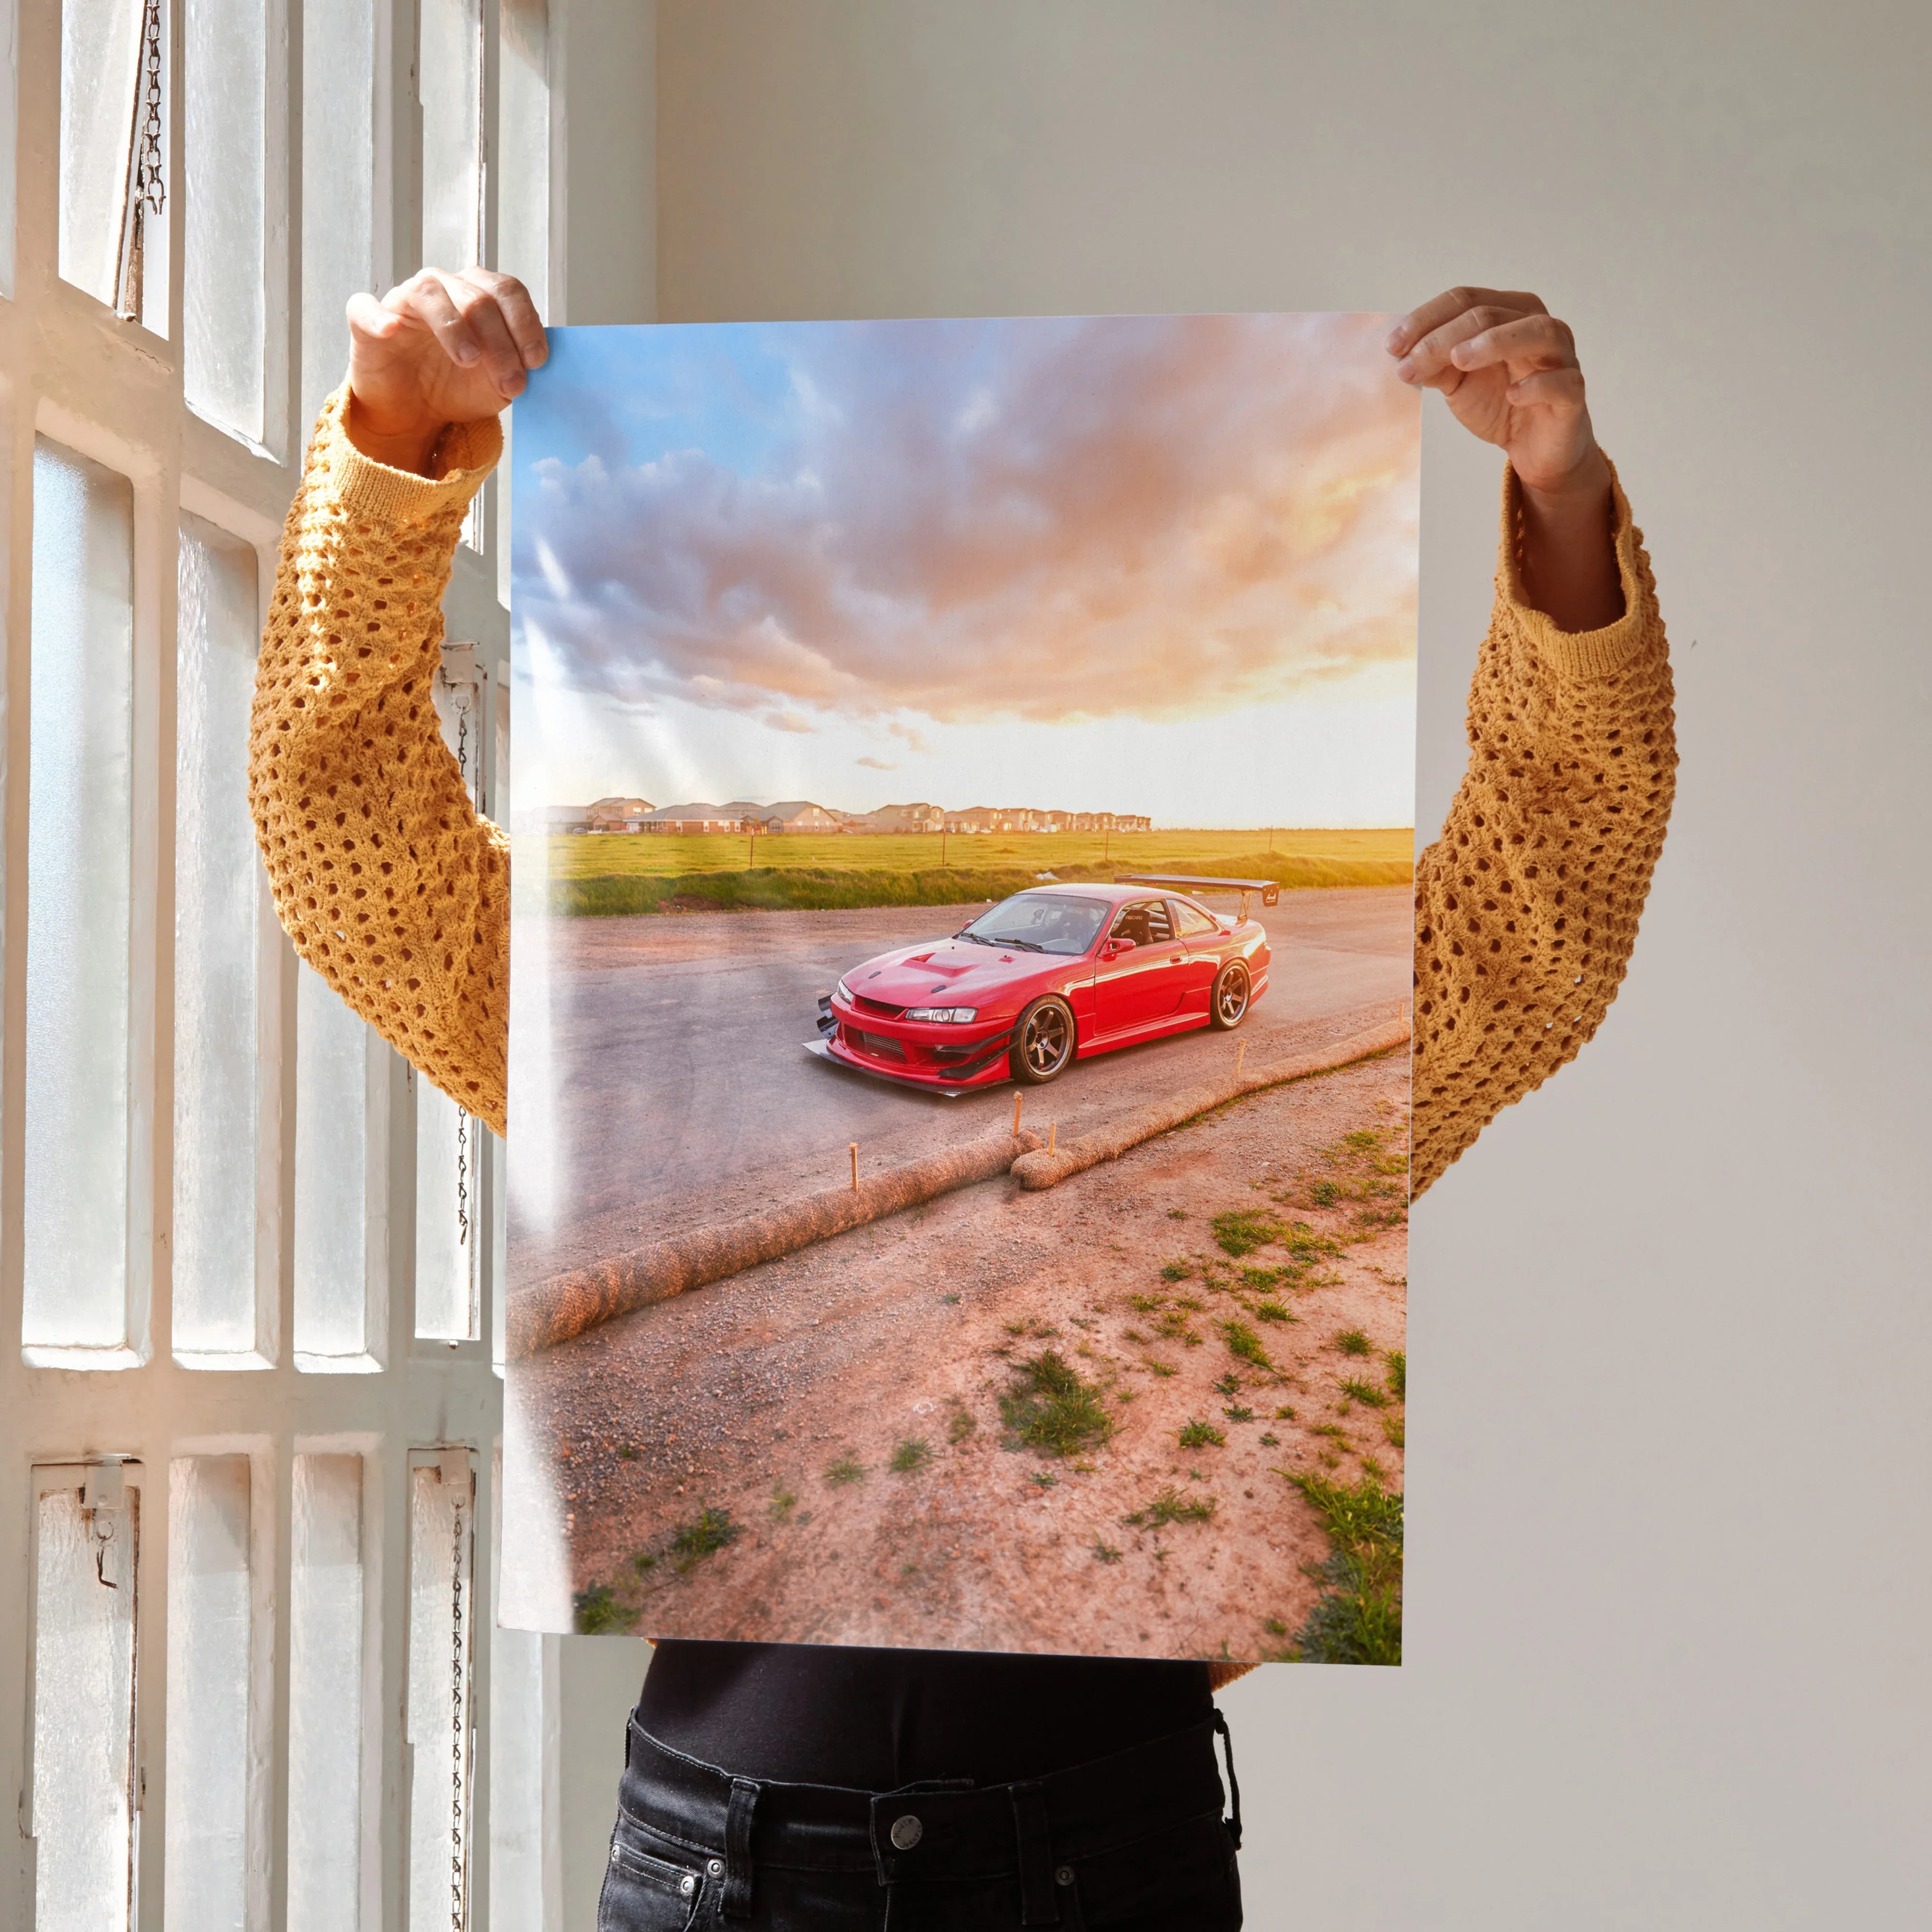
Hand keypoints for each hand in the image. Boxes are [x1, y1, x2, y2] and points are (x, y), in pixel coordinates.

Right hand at [344, 268, 546, 474]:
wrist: (415, 412)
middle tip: (511, 382)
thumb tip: (535, 363)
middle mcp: (443, 288)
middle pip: (477, 297)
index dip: (525, 323)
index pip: (507, 291)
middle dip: (500, 342)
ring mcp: (404, 301)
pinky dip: (378, 317)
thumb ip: (518, 368)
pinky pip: (365, 307)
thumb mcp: (498, 383)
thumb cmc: (457, 387)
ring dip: (454, 327)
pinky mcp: (367, 320)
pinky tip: (391, 331)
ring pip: (429, 293)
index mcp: (479, 295)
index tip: (536, 361)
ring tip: (469, 360)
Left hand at [1388, 287, 1621, 628]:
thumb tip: (1402, 354)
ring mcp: (1561, 357)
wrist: (1534, 447)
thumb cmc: (1499, 403)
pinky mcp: (1572, 393)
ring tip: (1459, 360)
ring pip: (1536, 332)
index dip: (1426, 319)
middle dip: (1444, 337)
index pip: (1465, 299)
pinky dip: (1537, 385)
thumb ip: (1435, 364)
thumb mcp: (1458, 382)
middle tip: (1410, 363)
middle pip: (1491, 314)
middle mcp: (1538, 326)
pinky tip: (1512, 394)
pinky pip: (1562, 381)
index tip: (1392, 347)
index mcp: (1509, 313)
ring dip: (1494, 342)